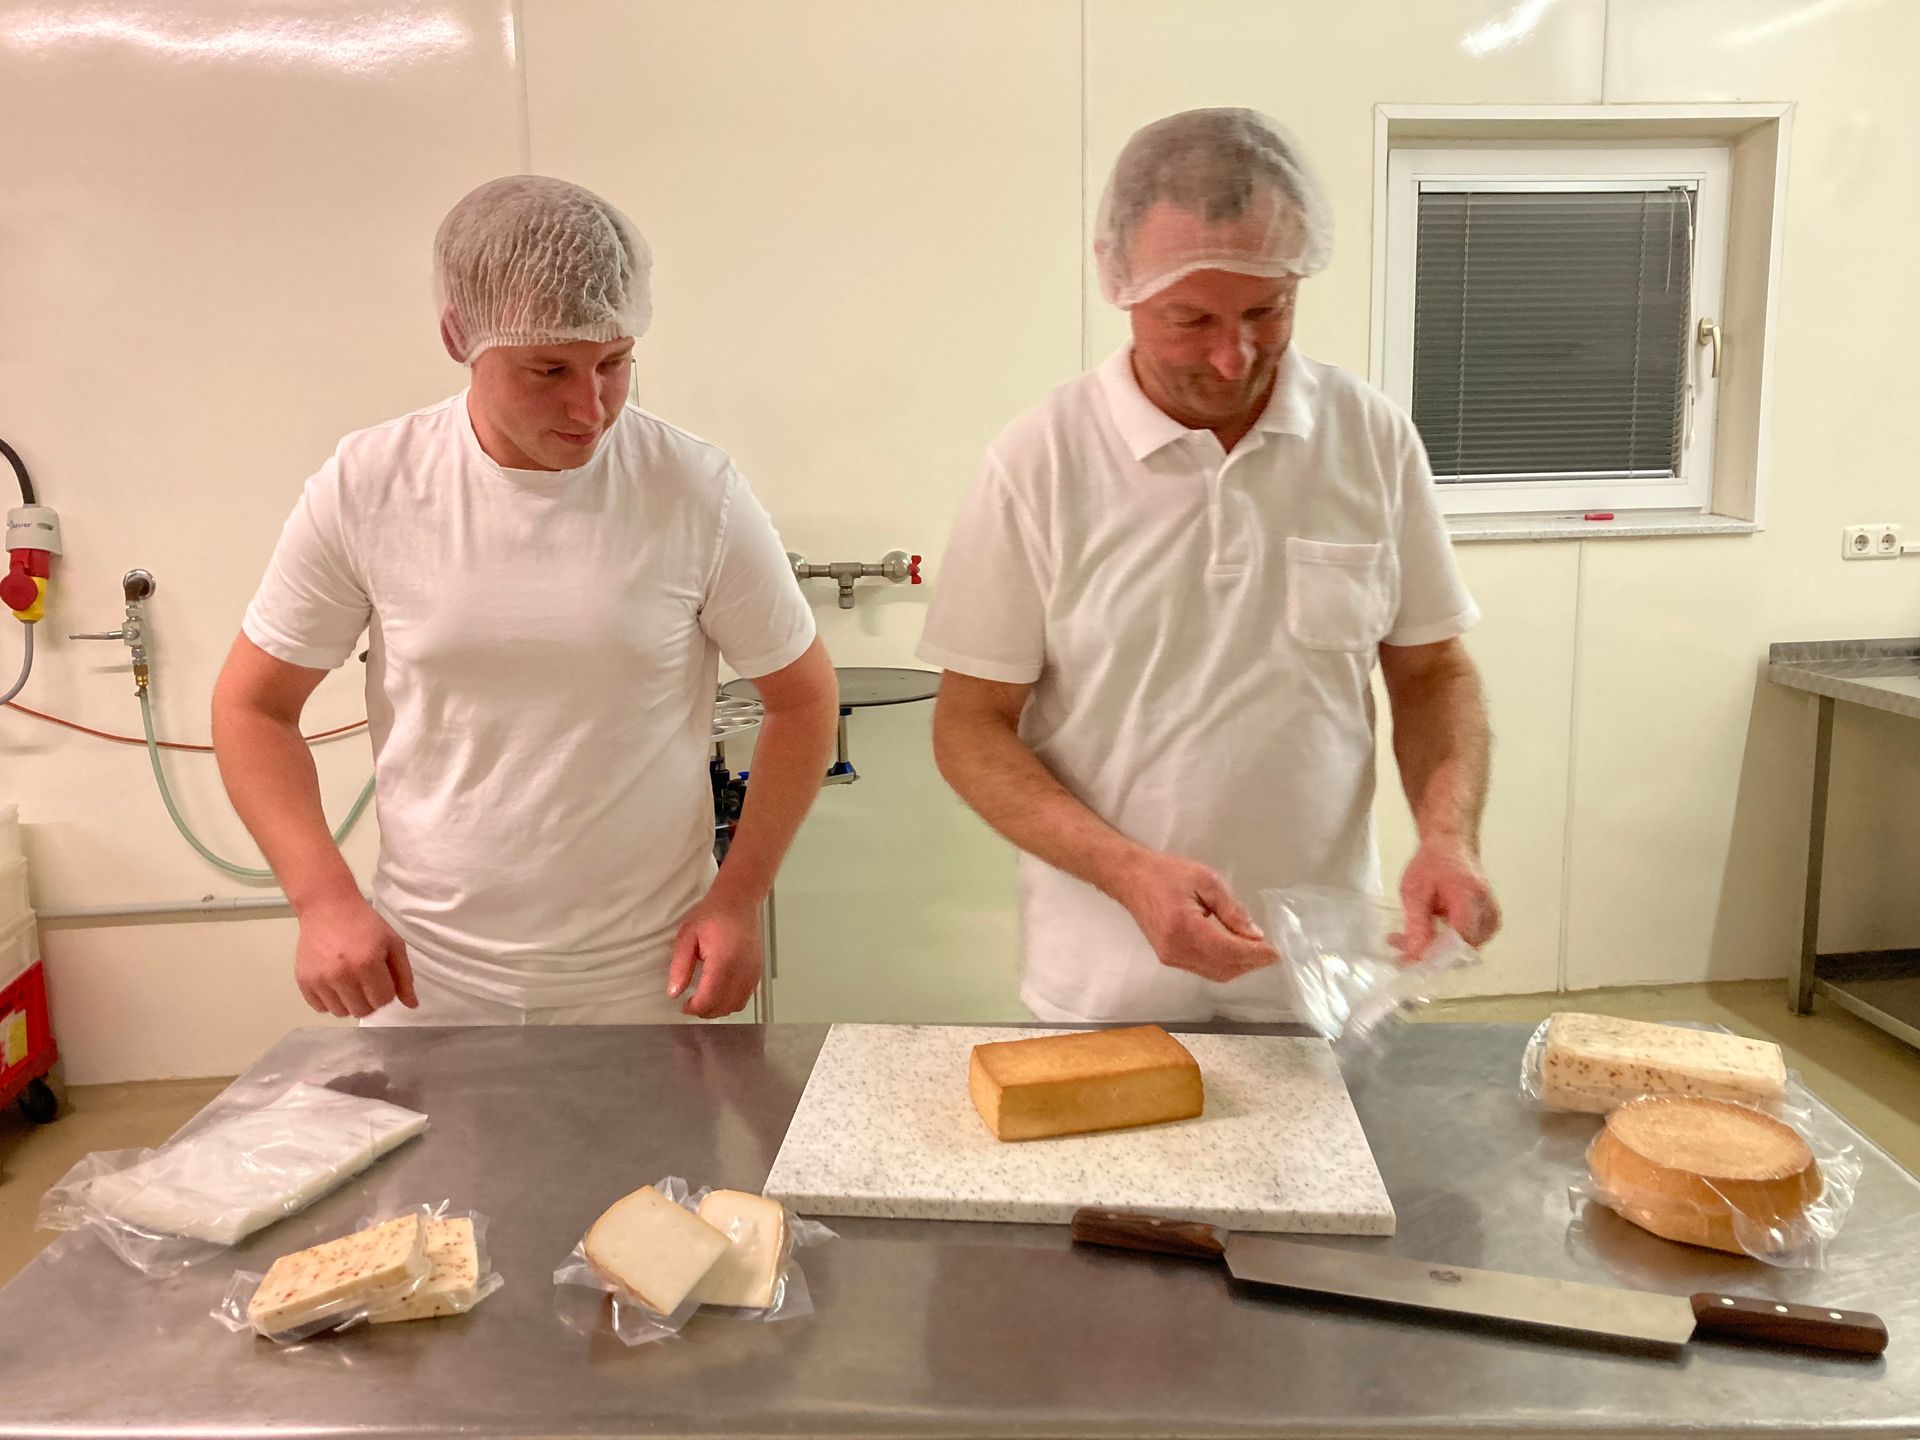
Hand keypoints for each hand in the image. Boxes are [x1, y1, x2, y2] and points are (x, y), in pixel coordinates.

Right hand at [294, 895, 416, 1017]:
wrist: (327, 908)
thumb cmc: (365, 924)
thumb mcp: (393, 943)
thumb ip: (404, 976)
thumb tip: (412, 1005)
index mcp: (367, 963)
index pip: (383, 1000)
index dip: (386, 991)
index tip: (382, 978)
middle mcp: (341, 975)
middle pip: (362, 1011)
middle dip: (370, 1000)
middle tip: (367, 982)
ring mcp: (319, 979)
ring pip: (341, 1013)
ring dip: (349, 1002)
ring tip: (350, 982)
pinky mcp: (303, 981)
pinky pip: (320, 1008)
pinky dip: (330, 1001)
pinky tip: (334, 983)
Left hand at [667, 892, 763, 1018]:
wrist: (739, 900)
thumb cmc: (712, 914)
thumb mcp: (687, 937)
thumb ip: (679, 967)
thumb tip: (674, 992)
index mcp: (722, 962)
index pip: (708, 999)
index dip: (693, 1008)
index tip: (683, 1005)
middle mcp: (742, 970)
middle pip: (723, 1007)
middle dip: (705, 1011)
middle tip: (691, 1004)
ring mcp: (753, 972)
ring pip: (736, 1005)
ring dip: (719, 1008)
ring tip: (705, 999)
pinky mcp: (758, 971)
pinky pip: (746, 996)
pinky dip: (732, 1001)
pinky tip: (720, 992)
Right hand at [1111, 851, 1278, 982]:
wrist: (1130, 878)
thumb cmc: (1166, 873)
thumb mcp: (1205, 880)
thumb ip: (1231, 909)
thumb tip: (1254, 934)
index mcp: (1185, 927)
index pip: (1228, 950)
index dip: (1255, 954)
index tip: (1275, 953)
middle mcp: (1177, 949)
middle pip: (1223, 968)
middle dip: (1250, 963)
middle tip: (1269, 953)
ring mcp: (1171, 957)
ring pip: (1214, 973)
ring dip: (1238, 967)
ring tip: (1255, 952)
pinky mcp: (1168, 958)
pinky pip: (1203, 969)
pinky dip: (1223, 965)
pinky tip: (1234, 951)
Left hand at [1395, 838, 1499, 960]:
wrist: (1452, 847)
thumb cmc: (1432, 863)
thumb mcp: (1414, 890)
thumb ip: (1417, 924)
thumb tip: (1416, 956)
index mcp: (1470, 898)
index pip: (1457, 941)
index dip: (1432, 955)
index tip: (1405, 959)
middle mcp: (1488, 912)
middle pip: (1461, 951)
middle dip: (1429, 954)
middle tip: (1398, 944)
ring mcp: (1492, 920)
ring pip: (1463, 952)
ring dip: (1434, 950)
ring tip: (1404, 937)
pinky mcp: (1489, 924)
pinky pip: (1466, 944)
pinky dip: (1444, 943)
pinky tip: (1424, 932)